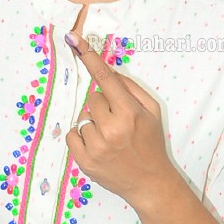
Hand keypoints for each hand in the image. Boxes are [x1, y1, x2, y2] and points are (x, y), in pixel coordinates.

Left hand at [64, 31, 174, 211]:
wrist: (150, 182)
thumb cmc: (151, 144)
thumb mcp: (151, 113)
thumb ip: (131, 90)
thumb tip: (108, 73)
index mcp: (129, 113)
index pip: (105, 79)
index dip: (89, 58)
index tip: (74, 40)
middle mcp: (111, 129)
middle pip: (92, 99)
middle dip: (103, 106)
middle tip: (117, 122)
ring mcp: (96, 146)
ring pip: (83, 118)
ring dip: (94, 124)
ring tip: (110, 139)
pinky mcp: (84, 161)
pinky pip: (72, 135)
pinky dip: (82, 137)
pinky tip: (99, 146)